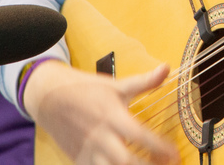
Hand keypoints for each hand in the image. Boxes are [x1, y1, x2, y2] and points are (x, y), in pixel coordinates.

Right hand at [24, 60, 179, 163]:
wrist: (49, 97)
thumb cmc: (86, 90)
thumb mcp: (116, 85)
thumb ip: (143, 82)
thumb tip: (166, 68)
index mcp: (112, 116)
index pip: (139, 135)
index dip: (159, 147)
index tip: (174, 153)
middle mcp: (101, 136)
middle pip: (125, 161)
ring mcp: (88, 150)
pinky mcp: (79, 159)